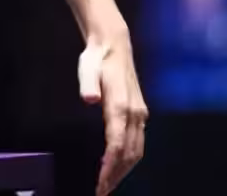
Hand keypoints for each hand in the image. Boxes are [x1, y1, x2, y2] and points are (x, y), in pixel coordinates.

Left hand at [79, 29, 147, 194]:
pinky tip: (117, 166)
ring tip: (108, 184)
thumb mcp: (87, 67)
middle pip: (129, 153)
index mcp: (121, 106)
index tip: (100, 183)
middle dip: (116, 175)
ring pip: (136, 151)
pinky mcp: (140, 114)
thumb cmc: (97, 58)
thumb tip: (89, 98)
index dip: (109, 167)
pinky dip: (129, 159)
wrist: (114, 46)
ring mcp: (139, 114)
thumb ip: (87, 84)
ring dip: (123, 170)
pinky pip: (137, 143)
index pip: (117, 144)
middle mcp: (134, 113)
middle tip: (101, 191)